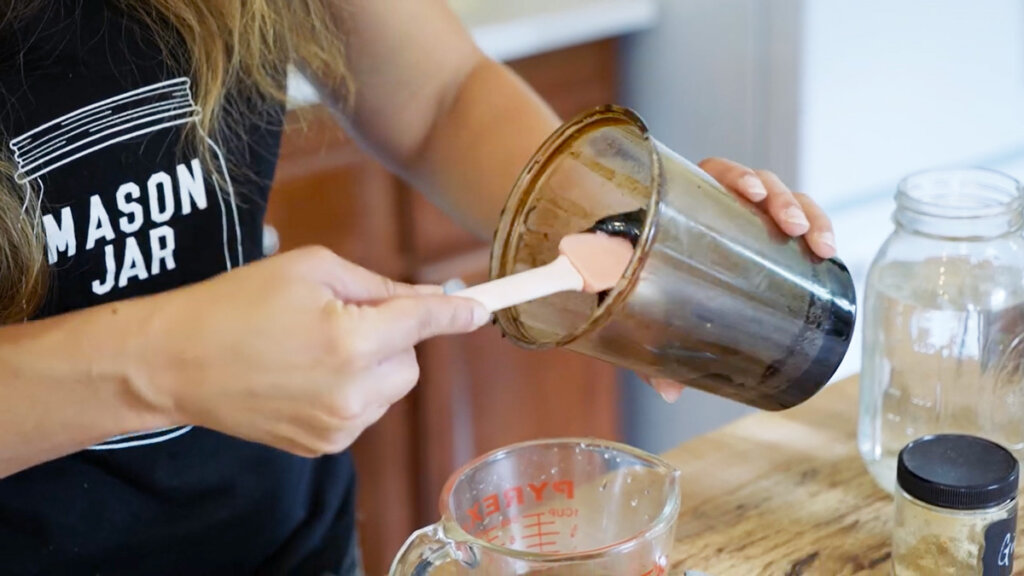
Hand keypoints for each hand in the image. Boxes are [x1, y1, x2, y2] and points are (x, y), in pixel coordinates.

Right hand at [135, 246, 488, 456]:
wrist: (175, 362)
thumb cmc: (236, 304)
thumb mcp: (311, 270)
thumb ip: (379, 285)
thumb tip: (430, 296)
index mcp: (350, 341)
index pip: (422, 322)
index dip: (456, 314)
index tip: (483, 311)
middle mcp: (351, 393)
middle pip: (411, 362)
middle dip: (393, 338)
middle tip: (344, 318)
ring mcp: (337, 427)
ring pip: (390, 390)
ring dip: (374, 366)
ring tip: (317, 347)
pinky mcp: (322, 446)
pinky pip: (363, 412)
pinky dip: (352, 392)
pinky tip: (307, 376)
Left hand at [644, 158, 836, 402]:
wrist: (624, 291)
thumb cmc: (631, 288)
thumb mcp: (634, 312)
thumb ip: (643, 346)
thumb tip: (670, 392)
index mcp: (684, 202)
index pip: (715, 172)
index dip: (736, 176)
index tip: (748, 194)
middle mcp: (719, 205)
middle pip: (760, 184)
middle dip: (783, 199)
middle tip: (791, 226)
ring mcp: (745, 220)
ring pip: (787, 202)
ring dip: (808, 215)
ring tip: (820, 244)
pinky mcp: (763, 241)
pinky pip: (795, 227)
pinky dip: (816, 232)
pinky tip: (828, 253)